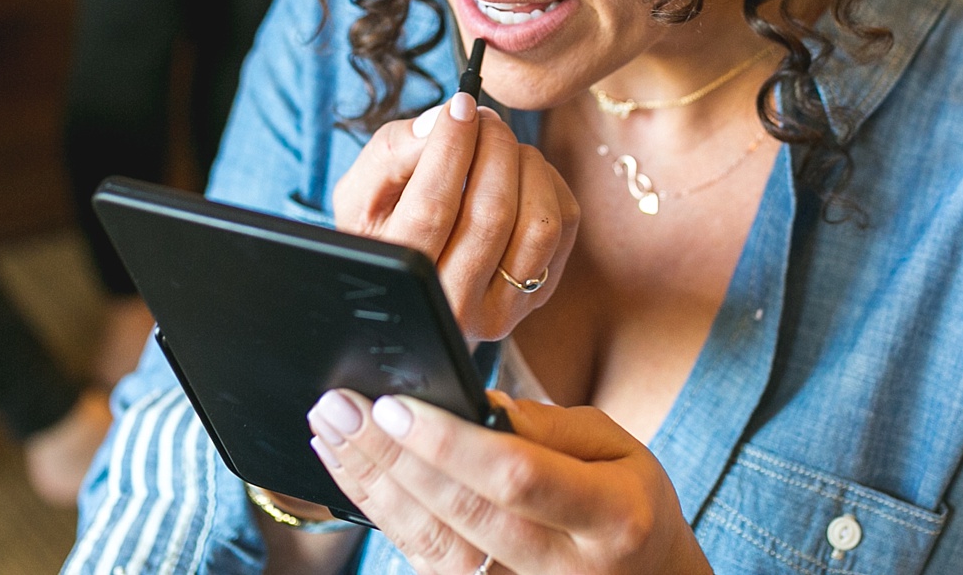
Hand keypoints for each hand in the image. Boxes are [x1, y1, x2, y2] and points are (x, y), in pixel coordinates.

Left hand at [307, 389, 710, 574]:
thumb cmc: (631, 506)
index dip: (449, 444)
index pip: (516, 477)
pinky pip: (429, 565)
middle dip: (390, 457)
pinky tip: (357, 478)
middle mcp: (564, 569)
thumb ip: (551, 427)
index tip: (395, 405)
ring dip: (373, 487)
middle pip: (461, 514)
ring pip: (434, 548)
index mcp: (610, 517)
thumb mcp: (620, 450)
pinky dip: (386, 519)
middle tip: (338, 407)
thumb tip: (477, 405)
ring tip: (331, 435)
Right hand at [334, 91, 578, 343]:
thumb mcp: (361, 193)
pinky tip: (520, 173)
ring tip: (500, 146)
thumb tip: (446, 119)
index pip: (433, 207)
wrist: (409, 285)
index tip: (460, 105)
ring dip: (525, 166)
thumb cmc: (381, 227)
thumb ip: (391, 152)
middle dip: (493, 147)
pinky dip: (549, 184)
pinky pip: (563, 228)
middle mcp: (454, 306)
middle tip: (483, 119)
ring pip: (538, 225)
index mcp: (403, 281)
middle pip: (492, 214)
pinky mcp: (538, 294)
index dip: (451, 147)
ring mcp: (503, 310)